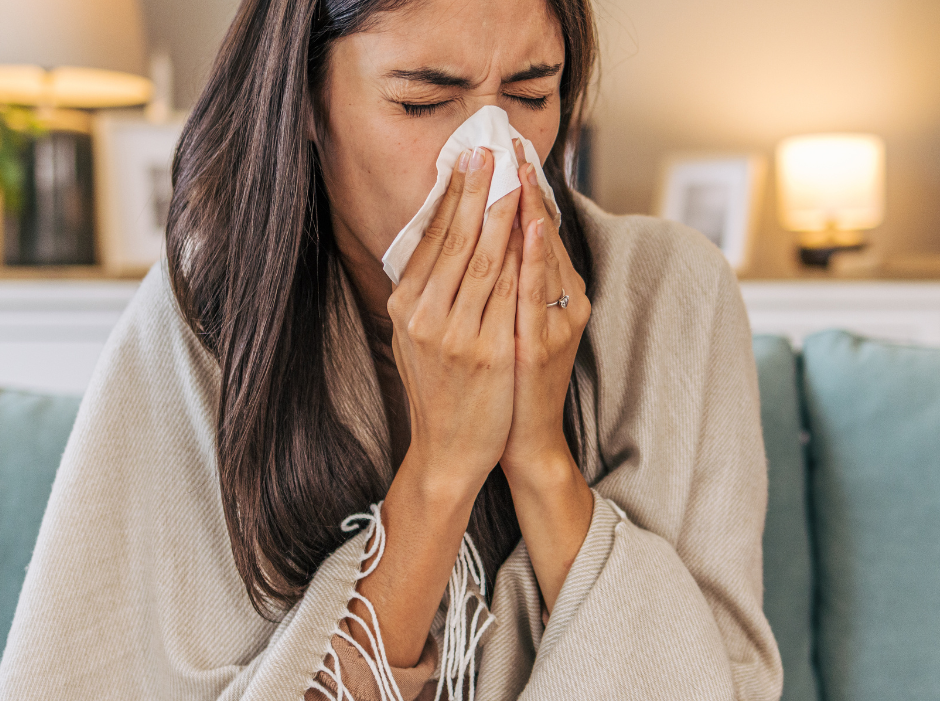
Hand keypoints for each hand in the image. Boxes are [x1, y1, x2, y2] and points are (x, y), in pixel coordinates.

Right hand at [386, 146, 524, 495]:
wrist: (448, 450)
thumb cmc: (436, 390)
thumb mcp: (413, 338)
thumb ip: (421, 292)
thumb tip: (432, 239)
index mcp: (406, 307)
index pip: (431, 238)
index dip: (450, 196)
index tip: (465, 160)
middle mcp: (426, 316)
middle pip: (456, 239)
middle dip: (476, 189)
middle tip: (490, 149)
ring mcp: (458, 334)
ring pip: (486, 258)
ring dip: (503, 210)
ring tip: (515, 173)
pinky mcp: (490, 352)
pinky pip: (511, 292)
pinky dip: (523, 254)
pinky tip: (533, 224)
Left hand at [501, 140, 592, 484]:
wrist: (517, 440)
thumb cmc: (507, 380)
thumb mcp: (508, 321)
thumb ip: (506, 281)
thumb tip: (483, 235)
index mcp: (556, 293)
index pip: (539, 230)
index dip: (526, 188)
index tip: (509, 147)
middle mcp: (565, 302)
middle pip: (545, 234)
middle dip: (528, 185)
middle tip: (512, 141)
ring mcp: (558, 322)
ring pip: (544, 256)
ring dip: (534, 208)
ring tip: (522, 167)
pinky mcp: (545, 343)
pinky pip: (538, 291)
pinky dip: (537, 255)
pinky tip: (531, 224)